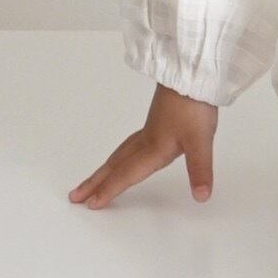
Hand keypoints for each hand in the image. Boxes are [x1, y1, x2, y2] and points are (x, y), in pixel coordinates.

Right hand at [69, 82, 219, 208]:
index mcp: (154, 148)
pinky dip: (121, 154)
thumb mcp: (201, 140)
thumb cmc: (194, 104)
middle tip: (75, 196)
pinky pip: (130, 143)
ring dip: (106, 168)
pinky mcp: (158, 119)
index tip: (90, 204)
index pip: (127, 173)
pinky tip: (128, 153)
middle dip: (96, 181)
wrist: (193, 72)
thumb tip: (201, 197)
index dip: (109, 190)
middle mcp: (147, 139)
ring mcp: (151, 128)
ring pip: (121, 152)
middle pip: (116, 164)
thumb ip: (200, 170)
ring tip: (93, 179)